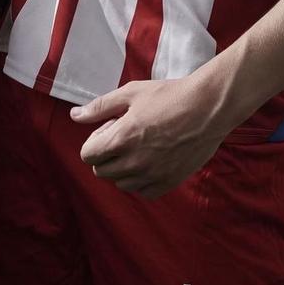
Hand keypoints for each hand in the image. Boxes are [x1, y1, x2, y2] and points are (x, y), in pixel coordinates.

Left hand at [71, 72, 235, 198]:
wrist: (208, 108)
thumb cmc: (170, 96)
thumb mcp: (131, 93)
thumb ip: (100, 106)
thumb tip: (74, 116)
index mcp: (122, 138)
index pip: (87, 155)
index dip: (94, 142)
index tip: (109, 130)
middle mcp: (134, 161)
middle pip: (102, 171)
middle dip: (107, 154)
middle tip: (126, 137)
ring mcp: (151, 175)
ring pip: (120, 183)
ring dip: (123, 169)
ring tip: (140, 148)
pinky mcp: (168, 183)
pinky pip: (142, 191)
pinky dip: (141, 180)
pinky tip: (152, 160)